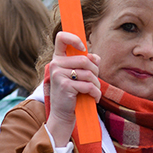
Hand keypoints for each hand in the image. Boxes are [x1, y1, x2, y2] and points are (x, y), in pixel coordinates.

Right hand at [45, 31, 100, 145]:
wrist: (63, 115)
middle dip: (95, 71)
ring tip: (94, 91)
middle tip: (94, 82)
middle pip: (84, 59)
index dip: (74, 38)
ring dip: (96, 84)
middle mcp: (56, 64)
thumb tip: (96, 57)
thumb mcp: (79, 76)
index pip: (61, 37)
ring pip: (88, 73)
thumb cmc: (73, 94)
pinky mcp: (65, 86)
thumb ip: (87, 64)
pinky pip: (88, 85)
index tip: (83, 47)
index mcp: (58, 59)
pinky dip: (96, 93)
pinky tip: (94, 98)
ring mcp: (59, 74)